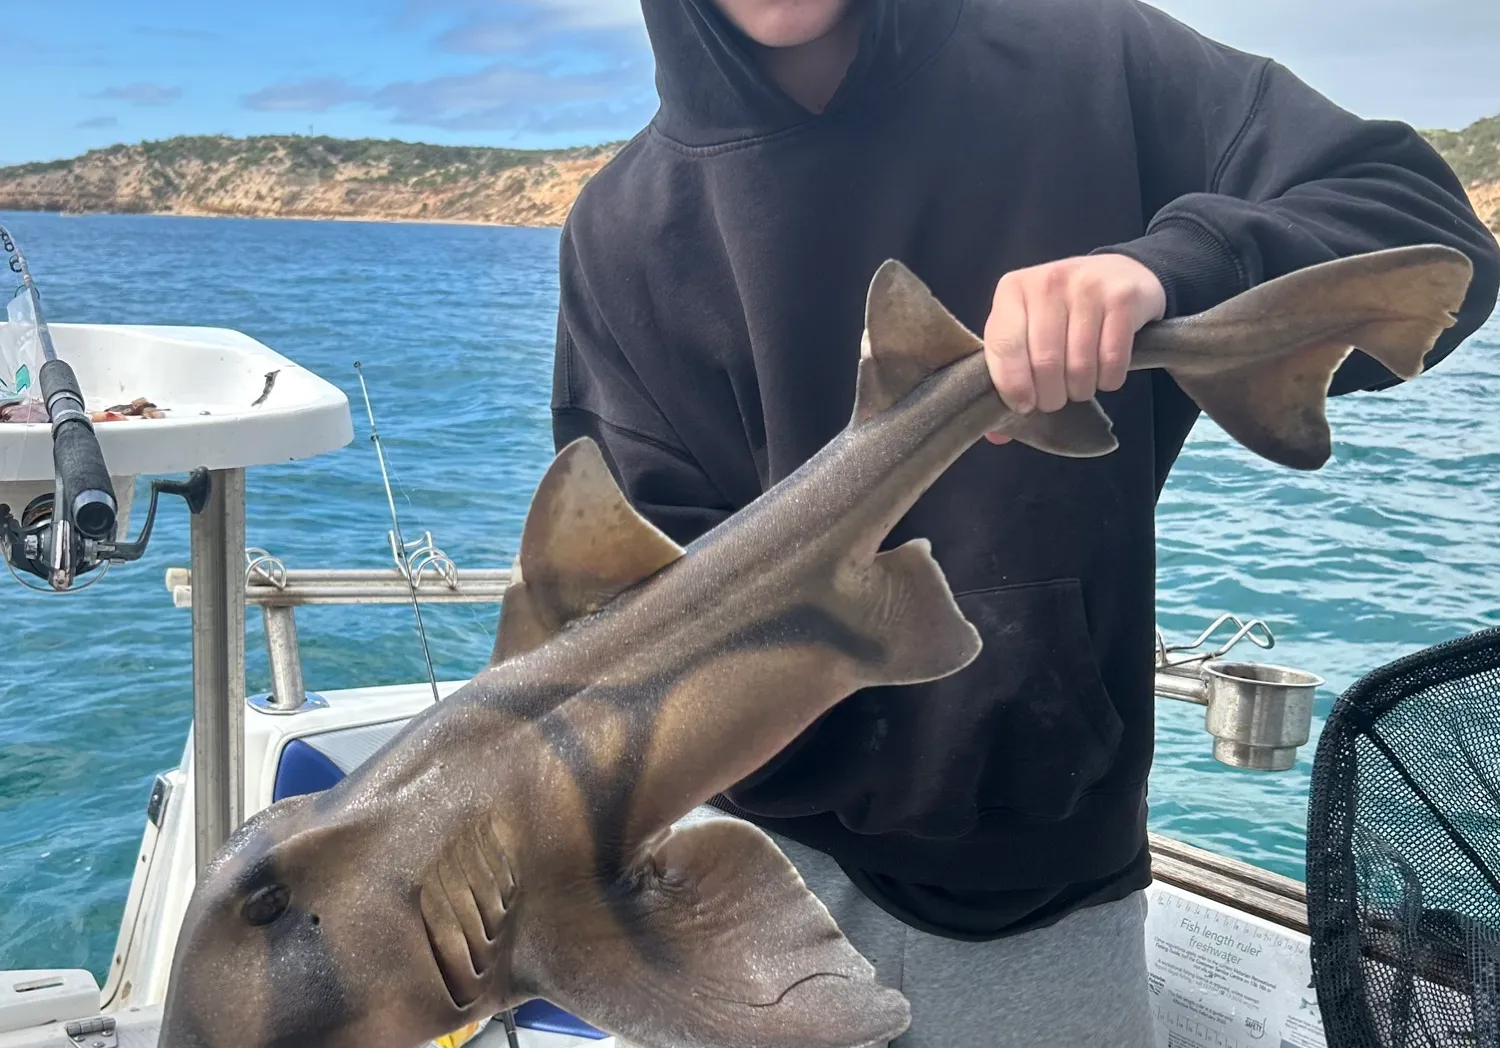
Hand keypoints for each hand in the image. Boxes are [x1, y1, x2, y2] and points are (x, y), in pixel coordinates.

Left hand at [981, 255, 1165, 443]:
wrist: (1118, 274)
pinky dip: (1108, 380)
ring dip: (1081, 390)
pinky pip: (1113, 360)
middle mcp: (1048, 282)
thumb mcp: (1027, 330)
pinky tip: (1105, 374)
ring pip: (1080, 365)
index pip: (1004, 347)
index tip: (1024, 405)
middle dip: (1050, 396)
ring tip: (1079, 386)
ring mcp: (1087, 286)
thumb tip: (997, 435)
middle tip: (1055, 400)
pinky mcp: (1122, 299)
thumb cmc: (1062, 313)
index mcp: (1012, 290)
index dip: (1013, 386)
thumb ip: (1008, 373)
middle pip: (1044, 362)